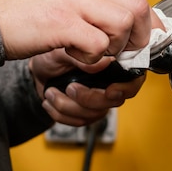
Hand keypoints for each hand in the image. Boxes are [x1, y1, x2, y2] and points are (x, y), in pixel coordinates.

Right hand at [0, 0, 162, 63]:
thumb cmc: (26, 14)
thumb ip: (97, 5)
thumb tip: (131, 26)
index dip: (147, 26)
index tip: (144, 43)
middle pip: (137, 9)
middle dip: (136, 39)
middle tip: (121, 53)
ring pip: (122, 26)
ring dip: (112, 49)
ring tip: (90, 52)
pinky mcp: (62, 21)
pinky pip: (99, 45)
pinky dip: (93, 59)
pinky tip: (74, 55)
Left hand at [29, 49, 143, 125]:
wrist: (38, 70)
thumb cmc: (51, 55)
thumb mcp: (62, 50)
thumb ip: (83, 54)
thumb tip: (104, 62)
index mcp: (111, 60)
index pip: (133, 76)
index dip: (126, 87)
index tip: (109, 91)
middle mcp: (110, 79)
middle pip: (116, 99)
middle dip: (90, 99)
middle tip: (70, 88)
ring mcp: (100, 96)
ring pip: (97, 113)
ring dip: (69, 107)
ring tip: (52, 93)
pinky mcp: (87, 109)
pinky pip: (82, 120)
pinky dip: (63, 114)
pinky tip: (51, 102)